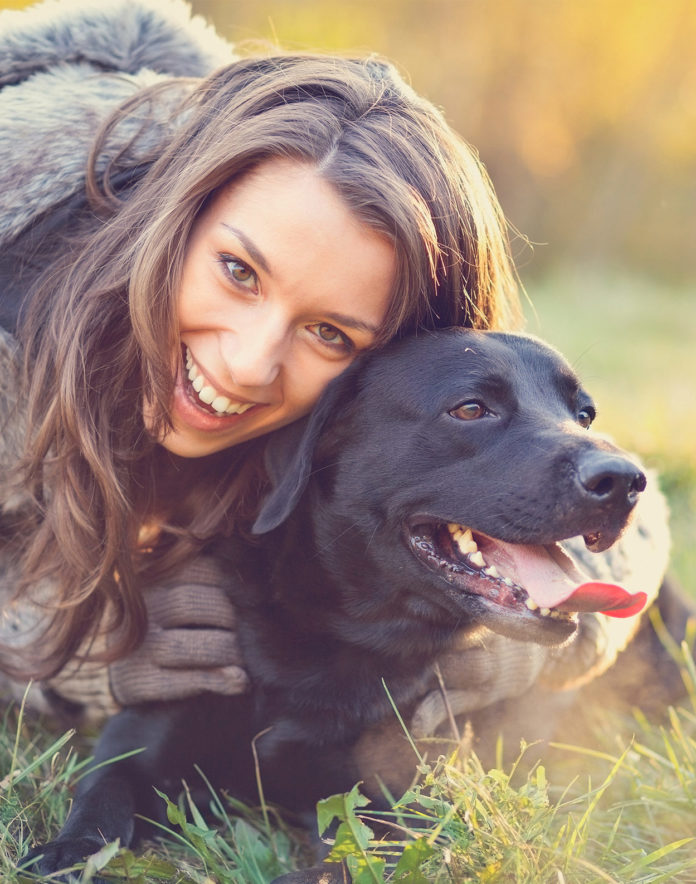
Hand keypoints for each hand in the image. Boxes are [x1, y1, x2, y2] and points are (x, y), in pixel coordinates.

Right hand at [109, 555, 248, 704]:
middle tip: (262, 627)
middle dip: (236, 617)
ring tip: (253, 657)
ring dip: (231, 650)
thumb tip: (254, 563)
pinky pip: (183, 682)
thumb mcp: (168, 583)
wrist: (108, 660)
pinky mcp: (139, 681)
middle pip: (197, 604)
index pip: (202, 568)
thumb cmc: (156, 615)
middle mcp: (143, 607)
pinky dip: (216, 681)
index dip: (236, 580)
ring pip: (193, 644)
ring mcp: (138, 646)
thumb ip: (201, 572)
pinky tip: (240, 681)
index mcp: (153, 574)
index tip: (260, 591)